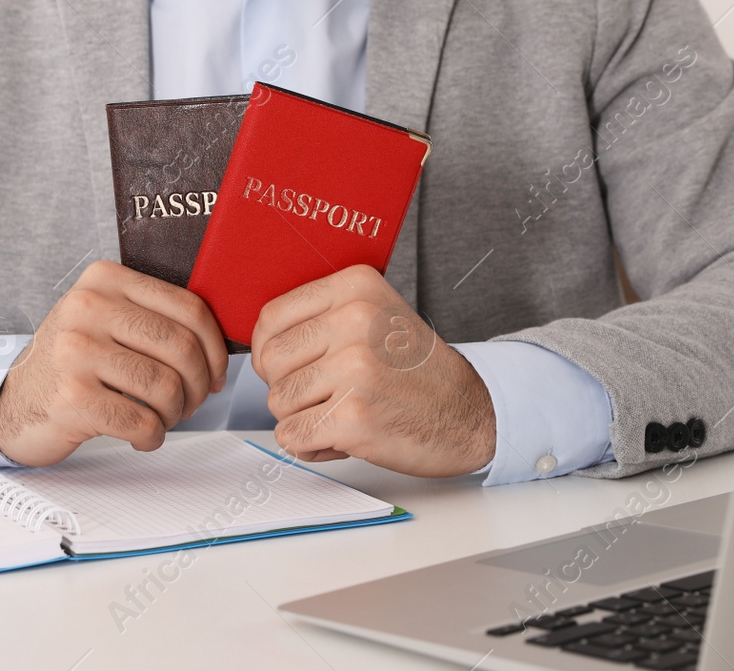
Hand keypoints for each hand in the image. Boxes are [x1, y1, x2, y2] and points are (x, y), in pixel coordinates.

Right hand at [0, 261, 228, 465]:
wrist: (12, 404)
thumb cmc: (74, 365)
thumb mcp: (105, 320)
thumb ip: (152, 316)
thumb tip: (220, 341)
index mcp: (104, 280)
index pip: (188, 307)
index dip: (215, 348)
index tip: (215, 373)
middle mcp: (87, 308)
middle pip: (182, 347)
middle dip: (197, 386)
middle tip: (189, 403)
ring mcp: (76, 352)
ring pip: (166, 388)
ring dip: (174, 414)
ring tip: (160, 418)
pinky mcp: (72, 398)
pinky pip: (142, 422)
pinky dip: (152, 437)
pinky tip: (140, 436)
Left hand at [251, 264, 495, 476]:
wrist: (473, 413)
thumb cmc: (416, 370)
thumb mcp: (377, 314)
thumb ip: (323, 315)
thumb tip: (260, 337)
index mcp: (355, 287)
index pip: (271, 317)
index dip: (268, 349)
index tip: (286, 365)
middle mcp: (354, 321)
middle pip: (270, 361)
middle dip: (287, 386)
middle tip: (322, 394)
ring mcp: (354, 369)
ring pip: (278, 401)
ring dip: (301, 418)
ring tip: (341, 413)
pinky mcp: (353, 416)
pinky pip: (292, 436)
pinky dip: (311, 445)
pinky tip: (342, 437)